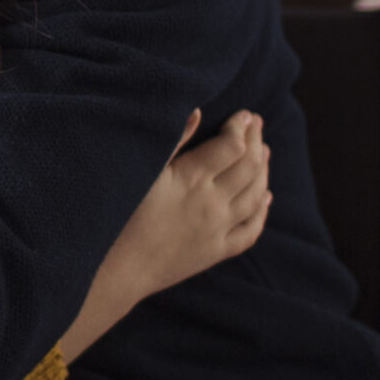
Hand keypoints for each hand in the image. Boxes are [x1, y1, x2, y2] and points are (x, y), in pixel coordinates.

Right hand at [55, 111, 270, 364]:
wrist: (114, 268)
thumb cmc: (118, 214)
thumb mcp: (140, 170)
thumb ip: (171, 139)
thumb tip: (196, 110)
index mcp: (192, 179)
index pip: (231, 146)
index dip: (241, 127)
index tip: (244, 114)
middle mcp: (211, 204)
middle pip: (249, 167)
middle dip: (256, 141)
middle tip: (257, 123)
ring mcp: (216, 230)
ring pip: (254, 196)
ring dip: (264, 171)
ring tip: (265, 152)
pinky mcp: (214, 252)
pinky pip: (250, 232)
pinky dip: (261, 212)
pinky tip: (265, 198)